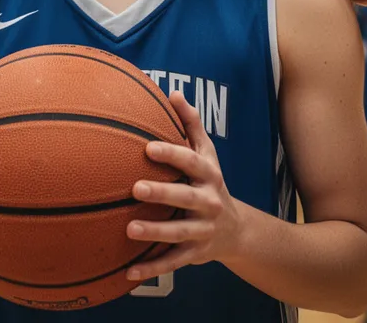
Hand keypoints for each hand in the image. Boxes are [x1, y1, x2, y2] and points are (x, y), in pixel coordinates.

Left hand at [126, 92, 242, 280]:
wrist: (236, 229)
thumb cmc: (209, 182)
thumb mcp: (206, 154)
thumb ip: (191, 124)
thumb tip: (172, 93)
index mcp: (209, 175)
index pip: (191, 162)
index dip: (171, 154)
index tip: (148, 148)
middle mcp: (209, 202)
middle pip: (185, 197)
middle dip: (162, 193)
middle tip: (136, 188)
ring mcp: (203, 229)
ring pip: (178, 232)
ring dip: (154, 232)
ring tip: (129, 229)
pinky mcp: (195, 253)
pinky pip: (172, 262)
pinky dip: (151, 269)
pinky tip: (129, 273)